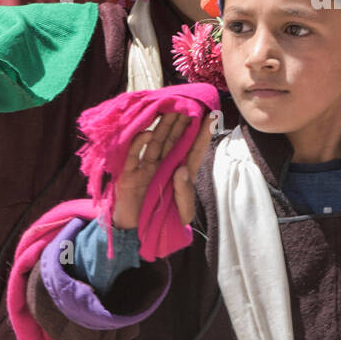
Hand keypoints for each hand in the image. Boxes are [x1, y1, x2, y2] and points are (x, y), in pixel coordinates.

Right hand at [111, 112, 212, 230]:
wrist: (135, 236)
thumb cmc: (161, 224)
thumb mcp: (181, 214)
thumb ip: (185, 194)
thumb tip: (183, 169)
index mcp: (179, 175)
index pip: (193, 151)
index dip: (202, 135)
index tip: (211, 117)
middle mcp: (163, 167)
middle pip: (175, 141)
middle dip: (182, 122)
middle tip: (190, 103)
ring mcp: (146, 169)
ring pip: (156, 142)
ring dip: (163, 126)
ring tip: (172, 109)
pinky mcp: (129, 174)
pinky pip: (134, 155)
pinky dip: (140, 143)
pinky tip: (149, 132)